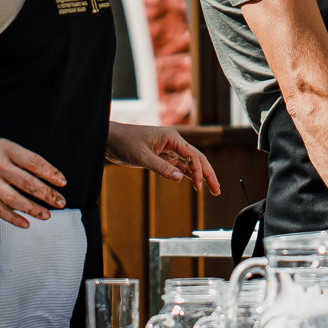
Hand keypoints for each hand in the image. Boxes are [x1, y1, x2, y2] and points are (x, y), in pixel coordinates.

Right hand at [0, 136, 65, 227]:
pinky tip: (26, 223)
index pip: (33, 162)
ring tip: (47, 215)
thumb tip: (49, 177)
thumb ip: (24, 159)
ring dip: (32, 209)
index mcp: (6, 149)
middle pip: (26, 182)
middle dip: (46, 194)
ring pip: (13, 199)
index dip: (50, 172)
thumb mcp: (5, 146)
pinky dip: (13, 218)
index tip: (62, 182)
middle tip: (61, 202)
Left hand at [106, 123, 222, 193]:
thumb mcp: (142, 156)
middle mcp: (173, 142)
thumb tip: (181, 179)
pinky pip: (179, 165)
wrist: (110, 139)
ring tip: (210, 189)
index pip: (193, 155)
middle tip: (217, 190)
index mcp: (172, 137)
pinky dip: (188, 174)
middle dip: (207, 174)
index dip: (200, 171)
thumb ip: (162, 167)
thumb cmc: (124, 142)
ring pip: (190, 163)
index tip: (200, 187)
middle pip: (197, 158)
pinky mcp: (162, 156)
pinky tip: (194, 183)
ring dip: (199, 175)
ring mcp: (168, 149)